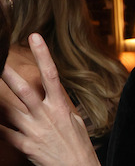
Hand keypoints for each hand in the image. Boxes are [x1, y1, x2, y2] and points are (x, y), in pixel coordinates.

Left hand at [0, 33, 99, 165]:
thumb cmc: (77, 144)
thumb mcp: (75, 120)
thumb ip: (61, 104)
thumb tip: (55, 91)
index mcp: (61, 106)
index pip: (51, 74)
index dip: (43, 54)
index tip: (36, 37)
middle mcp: (46, 115)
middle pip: (23, 91)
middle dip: (9, 75)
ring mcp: (33, 130)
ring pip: (10, 110)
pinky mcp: (25, 145)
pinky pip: (5, 132)